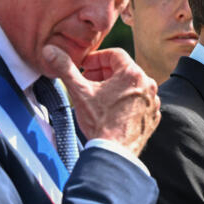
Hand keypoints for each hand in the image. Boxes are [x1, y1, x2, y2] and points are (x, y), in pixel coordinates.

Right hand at [42, 45, 159, 155]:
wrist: (115, 152)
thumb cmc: (100, 122)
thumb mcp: (79, 92)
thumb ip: (66, 68)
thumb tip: (50, 50)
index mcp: (133, 74)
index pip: (115, 54)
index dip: (97, 59)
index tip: (85, 67)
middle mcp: (147, 85)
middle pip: (124, 70)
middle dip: (104, 73)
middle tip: (88, 81)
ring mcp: (152, 101)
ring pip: (131, 85)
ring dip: (115, 86)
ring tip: (98, 97)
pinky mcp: (152, 116)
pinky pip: (138, 101)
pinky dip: (126, 101)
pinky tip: (111, 109)